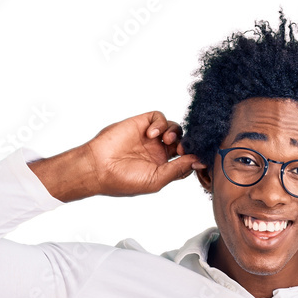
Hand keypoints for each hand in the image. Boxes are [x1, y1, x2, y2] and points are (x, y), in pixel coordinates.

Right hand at [83, 111, 199, 196]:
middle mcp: (158, 152)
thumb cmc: (124, 180)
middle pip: (183, 142)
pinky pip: (159, 117)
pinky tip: (151, 134)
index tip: (199, 160)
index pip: (186, 160)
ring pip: (174, 128)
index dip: (193, 158)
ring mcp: (150, 138)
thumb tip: (198, 161)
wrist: (99, 168)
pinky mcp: (141, 124)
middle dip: (187, 144)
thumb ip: (178, 169)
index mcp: (163, 168)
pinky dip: (160, 123)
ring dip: (175, 132)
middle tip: (181, 149)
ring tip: (167, 140)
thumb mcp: (157, 179)